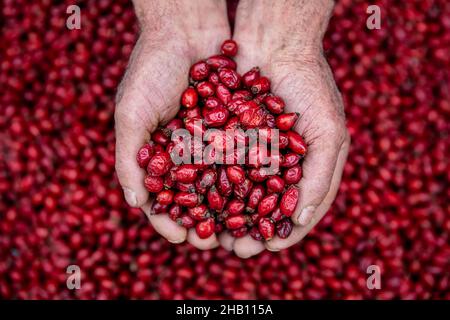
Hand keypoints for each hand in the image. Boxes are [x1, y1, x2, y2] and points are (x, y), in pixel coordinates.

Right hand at [115, 0, 229, 248]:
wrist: (185, 28)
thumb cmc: (150, 69)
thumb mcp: (131, 113)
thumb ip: (129, 158)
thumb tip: (135, 202)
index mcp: (158, 153)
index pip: (162, 197)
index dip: (169, 219)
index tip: (179, 237)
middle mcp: (186, 151)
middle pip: (196, 196)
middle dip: (206, 221)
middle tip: (217, 244)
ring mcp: (211, 140)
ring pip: (224, 181)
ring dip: (232, 207)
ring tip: (242, 228)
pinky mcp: (235, 125)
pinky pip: (245, 154)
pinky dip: (252, 175)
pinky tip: (262, 194)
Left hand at [219, 0, 350, 257]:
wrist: (276, 45)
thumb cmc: (311, 87)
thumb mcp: (328, 133)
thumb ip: (321, 177)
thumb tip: (302, 220)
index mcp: (302, 171)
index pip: (291, 211)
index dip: (279, 232)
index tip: (264, 247)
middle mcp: (272, 166)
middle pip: (256, 208)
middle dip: (244, 229)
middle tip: (231, 246)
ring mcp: (247, 153)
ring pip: (230, 193)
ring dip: (220, 215)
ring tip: (207, 232)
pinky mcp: (224, 138)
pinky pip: (211, 166)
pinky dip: (203, 184)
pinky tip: (191, 200)